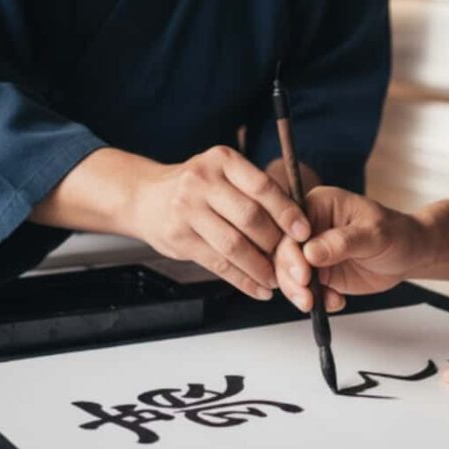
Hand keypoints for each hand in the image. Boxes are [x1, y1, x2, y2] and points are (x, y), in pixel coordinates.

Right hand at [130, 146, 309, 299]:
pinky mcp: (178, 237)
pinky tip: (258, 288)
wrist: (144, 196)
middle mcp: (202, 181)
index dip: (287, 212)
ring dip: (260, 267)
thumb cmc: (197, 187)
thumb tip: (297, 224)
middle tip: (292, 259)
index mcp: (223, 160)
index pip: (263, 186)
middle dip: (275, 243)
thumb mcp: (224, 174)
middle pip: (250, 217)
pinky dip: (243, 280)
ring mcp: (187, 209)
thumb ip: (254, 192)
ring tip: (276, 279)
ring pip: (234, 245)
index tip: (304, 232)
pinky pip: (218, 264)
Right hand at [275, 187, 428, 311]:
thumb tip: (310, 252)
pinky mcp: (319, 272)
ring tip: (315, 304)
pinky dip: (315, 300)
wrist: (410, 253)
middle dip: (291, 277)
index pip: (291, 226)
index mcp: (319, 205)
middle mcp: (310, 227)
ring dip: (299, 293)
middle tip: (306, 297)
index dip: (290, 251)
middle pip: (283, 252)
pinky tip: (335, 302)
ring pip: (289, 273)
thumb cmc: (396, 233)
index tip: (302, 273)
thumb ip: (342, 242)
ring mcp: (312, 251)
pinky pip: (304, 289)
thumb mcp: (374, 234)